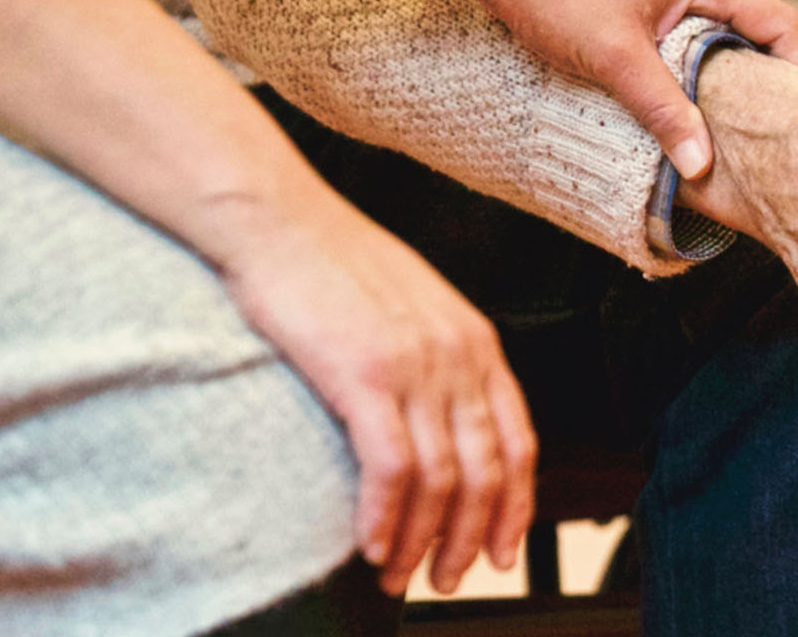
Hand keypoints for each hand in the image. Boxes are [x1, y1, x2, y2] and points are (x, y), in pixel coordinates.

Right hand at [204, 190, 536, 596]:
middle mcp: (458, 356)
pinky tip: (370, 545)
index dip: (515, 507)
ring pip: (441, 480)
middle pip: (487, 473)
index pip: (519, 443)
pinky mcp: (364, 374)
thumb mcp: (412, 306)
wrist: (277, 218)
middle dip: (468, 540)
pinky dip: (385, 518)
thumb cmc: (331, 261)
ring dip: (421, 541)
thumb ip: (438, 360)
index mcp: (477, 341)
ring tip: (398, 575)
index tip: (499, 551)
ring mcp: (415, 365)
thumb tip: (440, 422)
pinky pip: (392, 468)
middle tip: (445, 579)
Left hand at [478, 0, 797, 179]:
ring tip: (732, 119)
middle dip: (768, 76)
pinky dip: (701, 54)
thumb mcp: (615, 60)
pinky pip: (695, 20)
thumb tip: (703, 165)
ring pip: (724, 23)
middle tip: (771, 130)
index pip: (779, 22)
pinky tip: (687, 90)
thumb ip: (665, 111)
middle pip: (758, 23)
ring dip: (730, 67)